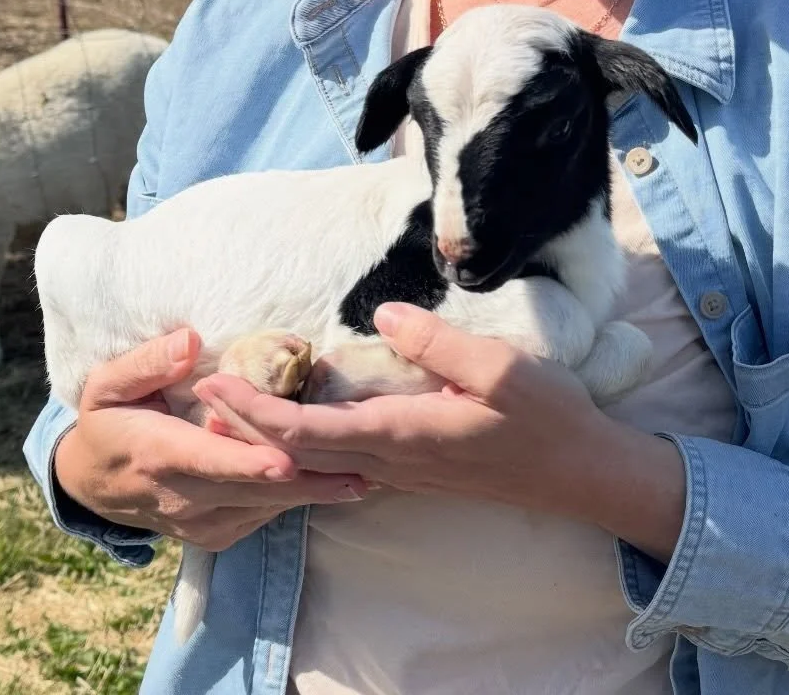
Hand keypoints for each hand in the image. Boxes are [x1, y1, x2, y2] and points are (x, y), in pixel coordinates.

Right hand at [53, 329, 367, 552]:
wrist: (90, 483)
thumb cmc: (109, 419)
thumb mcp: (107, 384)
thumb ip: (146, 364)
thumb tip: (190, 342)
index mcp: (159, 455)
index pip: (212, 461)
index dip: (250, 463)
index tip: (288, 461)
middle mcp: (182, 498)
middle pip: (252, 489)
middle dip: (308, 480)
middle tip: (363, 469)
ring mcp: (200, 523)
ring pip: (264, 506)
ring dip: (312, 492)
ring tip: (366, 472)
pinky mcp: (215, 533)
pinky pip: (261, 516)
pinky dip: (295, 499)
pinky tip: (337, 481)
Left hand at [193, 303, 687, 560]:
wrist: (579, 471)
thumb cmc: (544, 416)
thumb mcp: (498, 366)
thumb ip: (435, 342)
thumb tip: (380, 317)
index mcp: (403, 434)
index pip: (309, 433)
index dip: (258, 414)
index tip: (219, 386)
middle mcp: (392, 461)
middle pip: (301, 453)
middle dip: (248, 428)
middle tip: (208, 392)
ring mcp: (404, 471)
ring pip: (320, 462)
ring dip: (275, 437)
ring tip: (243, 402)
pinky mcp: (417, 470)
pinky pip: (346, 462)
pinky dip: (310, 443)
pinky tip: (308, 420)